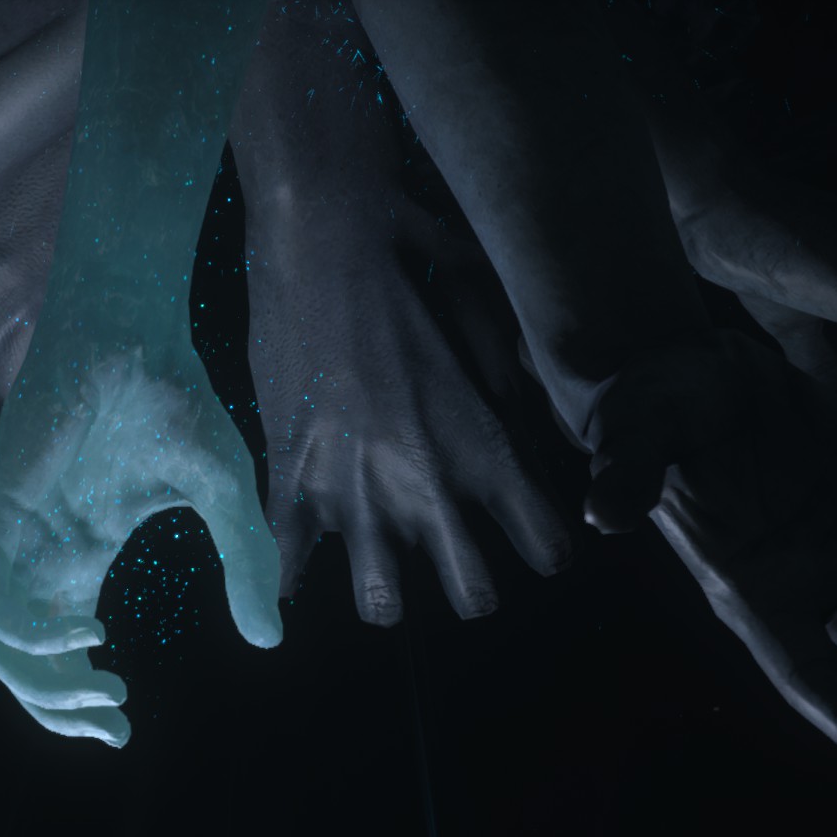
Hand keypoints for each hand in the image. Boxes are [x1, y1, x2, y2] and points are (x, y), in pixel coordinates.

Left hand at [0, 346, 281, 746]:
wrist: (131, 325)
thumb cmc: (173, 398)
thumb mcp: (225, 495)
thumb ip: (243, 567)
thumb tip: (268, 643)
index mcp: (79, 558)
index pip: (58, 654)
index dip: (80, 703)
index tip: (125, 732)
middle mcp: (38, 555)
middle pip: (19, 664)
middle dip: (60, 711)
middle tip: (116, 729)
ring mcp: (12, 533)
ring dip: (42, 685)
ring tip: (106, 690)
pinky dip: (26, 630)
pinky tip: (86, 631)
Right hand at [235, 20, 570, 623]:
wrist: (322, 235)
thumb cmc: (415, 262)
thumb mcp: (490, 321)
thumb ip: (506, 390)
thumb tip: (513, 421)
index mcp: (487, 447)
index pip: (546, 545)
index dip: (544, 545)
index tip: (531, 535)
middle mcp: (428, 486)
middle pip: (474, 596)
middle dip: (472, 590)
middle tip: (461, 567)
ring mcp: (354, 491)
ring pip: (382, 601)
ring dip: (387, 590)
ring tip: (383, 573)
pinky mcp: (290, 477)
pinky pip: (293, 560)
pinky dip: (298, 571)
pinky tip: (302, 572)